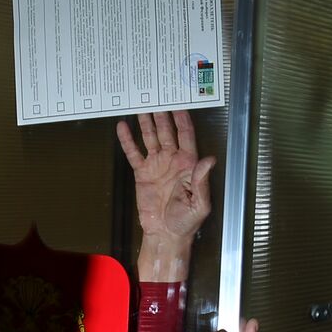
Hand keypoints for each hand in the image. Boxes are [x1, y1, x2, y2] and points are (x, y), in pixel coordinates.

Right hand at [117, 112, 214, 281]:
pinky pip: (134, 153)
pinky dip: (128, 140)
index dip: (182, 119)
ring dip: (146, 122)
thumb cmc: (186, 221)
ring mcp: (156, 165)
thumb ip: (202, 180)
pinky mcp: (142, 173)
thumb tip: (209, 160)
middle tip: (156, 97)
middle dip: (162, 115)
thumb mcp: (200, 203)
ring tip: (141, 106)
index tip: (178, 103)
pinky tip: (123, 127)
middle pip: (167, 131)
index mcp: (188, 164)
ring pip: (150, 138)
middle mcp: (173, 160)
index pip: (186, 135)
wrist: (165, 234)